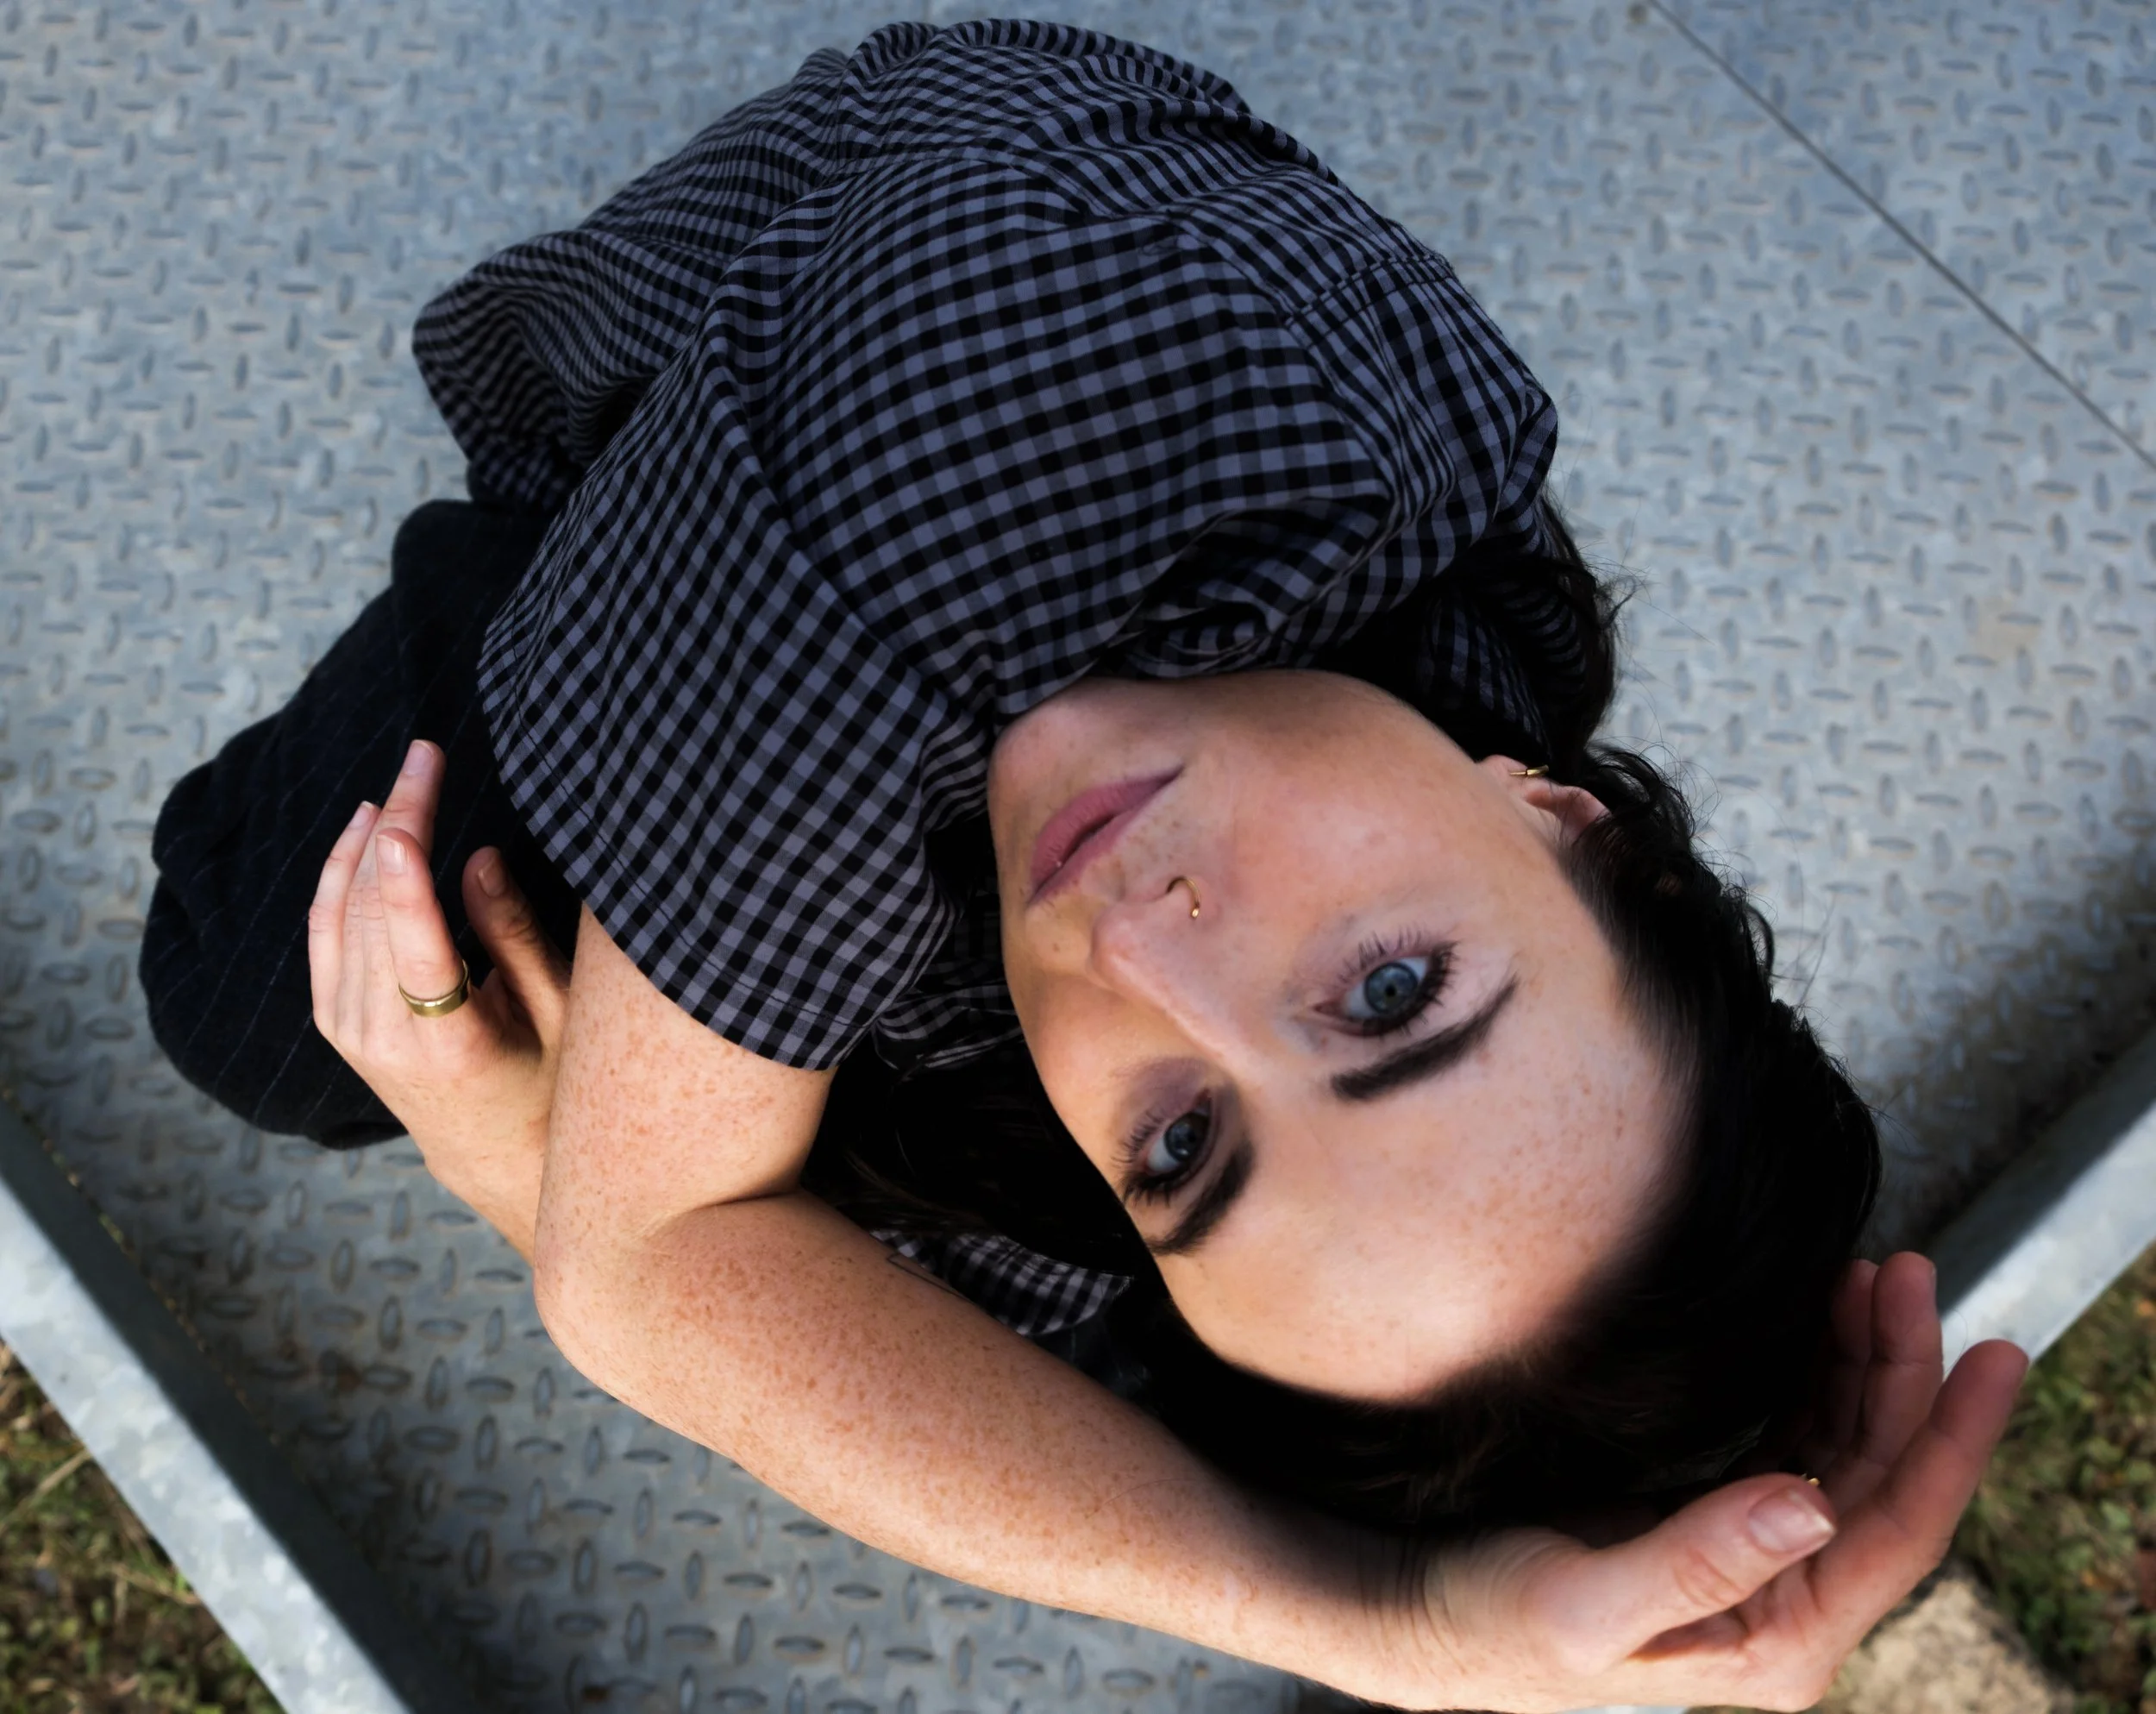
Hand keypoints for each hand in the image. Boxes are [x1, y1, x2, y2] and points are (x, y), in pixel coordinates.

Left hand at [307, 738, 570, 1255]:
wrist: (490, 1151)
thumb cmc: (547, 1079)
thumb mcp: (557, 1014)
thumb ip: (514, 935)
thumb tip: (476, 856)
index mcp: (446, 1042)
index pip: (412, 939)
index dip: (405, 861)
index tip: (412, 793)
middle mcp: (381, 1036)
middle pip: (373, 906)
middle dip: (396, 820)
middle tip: (426, 754)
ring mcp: (347, 1027)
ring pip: (342, 909)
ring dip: (367, 836)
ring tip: (405, 778)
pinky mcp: (333, 1016)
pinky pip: (324, 928)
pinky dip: (340, 871)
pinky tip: (364, 826)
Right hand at [1376, 1252, 2025, 1711]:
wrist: (1421, 1613)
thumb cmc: (1492, 1624)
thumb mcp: (1584, 1607)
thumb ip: (1697, 1563)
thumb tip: (1810, 1505)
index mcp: (1777, 1642)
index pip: (1900, 1531)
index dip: (1954, 1439)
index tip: (1994, 1355)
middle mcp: (1785, 1601)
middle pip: (1883, 1472)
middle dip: (1906, 1369)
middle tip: (1904, 1270)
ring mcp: (1758, 1555)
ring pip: (1847, 1445)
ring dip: (1866, 1359)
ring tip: (1871, 1273)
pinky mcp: (1718, 1513)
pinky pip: (1799, 1433)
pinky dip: (1820, 1369)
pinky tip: (1823, 1318)